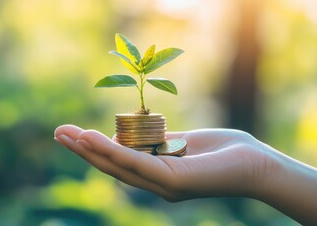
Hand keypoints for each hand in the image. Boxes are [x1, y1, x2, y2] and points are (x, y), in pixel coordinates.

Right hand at [54, 125, 276, 200]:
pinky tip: (93, 139)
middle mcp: (157, 183)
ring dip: (91, 150)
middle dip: (84, 150)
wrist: (257, 164)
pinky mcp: (173, 181)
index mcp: (158, 173)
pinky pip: (137, 162)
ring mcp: (163, 185)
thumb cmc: (225, 151)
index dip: (95, 149)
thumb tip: (141, 132)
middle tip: (59, 133)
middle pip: (113, 166)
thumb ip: (162, 141)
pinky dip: (113, 150)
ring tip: (67, 135)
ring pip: (119, 166)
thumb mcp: (185, 141)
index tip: (75, 133)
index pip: (120, 161)